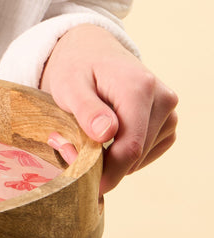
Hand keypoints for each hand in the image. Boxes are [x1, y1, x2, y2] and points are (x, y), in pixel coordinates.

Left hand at [39, 24, 177, 194]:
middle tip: (68, 153)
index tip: (86, 186)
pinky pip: (148, 152)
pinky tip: (103, 139)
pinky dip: (125, 154)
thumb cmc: (76, 67)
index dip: (108, 173)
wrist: (91, 51)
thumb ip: (86, 108)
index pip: (130, 146)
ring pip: (142, 156)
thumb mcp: (69, 84)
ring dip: (113, 160)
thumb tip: (107, 133)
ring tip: (82, 139)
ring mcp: (170, 111)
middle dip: (104, 165)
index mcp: (139, 88)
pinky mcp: (168, 122)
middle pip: (137, 154)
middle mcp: (163, 98)